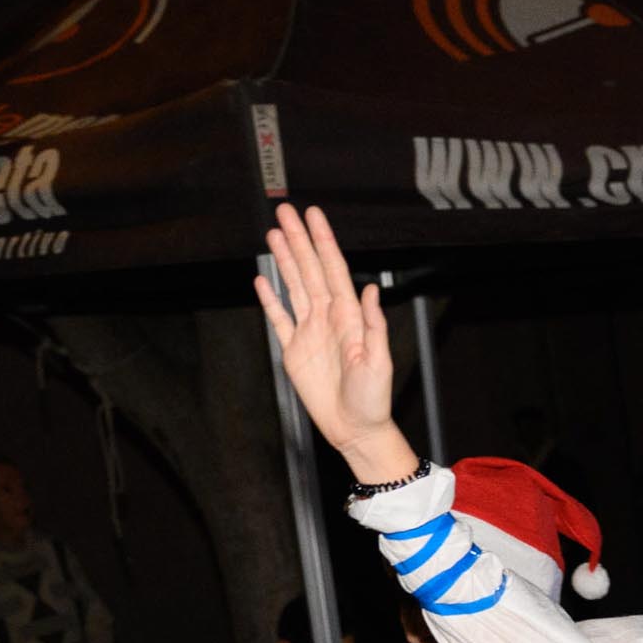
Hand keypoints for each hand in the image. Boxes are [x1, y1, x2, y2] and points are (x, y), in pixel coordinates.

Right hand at [253, 203, 417, 485]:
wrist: (355, 429)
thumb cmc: (373, 400)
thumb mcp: (379, 362)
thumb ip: (374, 325)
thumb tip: (371, 290)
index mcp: (349, 317)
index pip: (333, 270)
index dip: (322, 242)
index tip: (313, 217)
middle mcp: (328, 318)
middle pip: (309, 270)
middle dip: (298, 240)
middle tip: (285, 212)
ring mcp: (309, 333)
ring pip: (294, 287)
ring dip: (285, 260)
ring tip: (274, 234)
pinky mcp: (294, 351)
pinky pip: (280, 318)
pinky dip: (270, 299)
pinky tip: (263, 280)